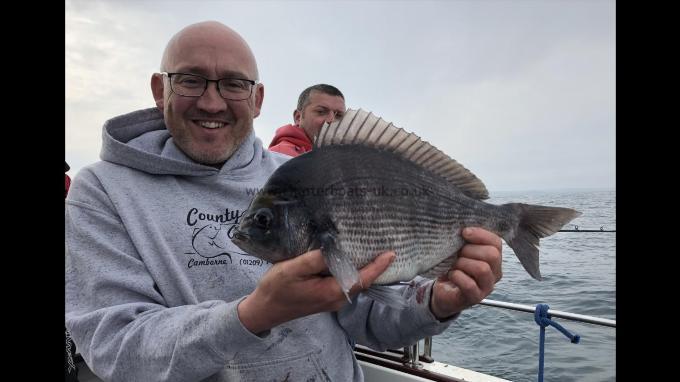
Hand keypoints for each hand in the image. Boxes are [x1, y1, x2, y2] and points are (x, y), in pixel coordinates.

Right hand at [238, 250, 395, 333]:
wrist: (264, 310)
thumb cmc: (276, 289)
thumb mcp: (292, 269)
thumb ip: (315, 260)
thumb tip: (335, 249)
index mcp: (331, 292)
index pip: (361, 279)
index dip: (378, 266)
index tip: (391, 253)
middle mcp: (336, 300)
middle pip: (361, 281)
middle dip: (374, 265)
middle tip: (383, 246)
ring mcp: (331, 301)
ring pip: (353, 283)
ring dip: (362, 268)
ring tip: (369, 249)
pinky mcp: (325, 298)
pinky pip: (344, 284)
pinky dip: (350, 272)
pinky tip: (347, 259)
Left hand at [430, 227, 501, 319]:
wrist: (443, 291)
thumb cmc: (453, 267)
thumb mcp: (460, 250)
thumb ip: (466, 239)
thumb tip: (462, 227)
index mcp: (494, 257)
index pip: (496, 242)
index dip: (480, 234)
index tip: (464, 232)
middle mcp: (495, 272)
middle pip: (492, 255)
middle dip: (470, 250)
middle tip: (457, 253)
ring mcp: (487, 286)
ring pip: (482, 269)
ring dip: (463, 263)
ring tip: (454, 265)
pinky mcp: (476, 297)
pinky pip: (469, 284)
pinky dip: (457, 276)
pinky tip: (451, 274)